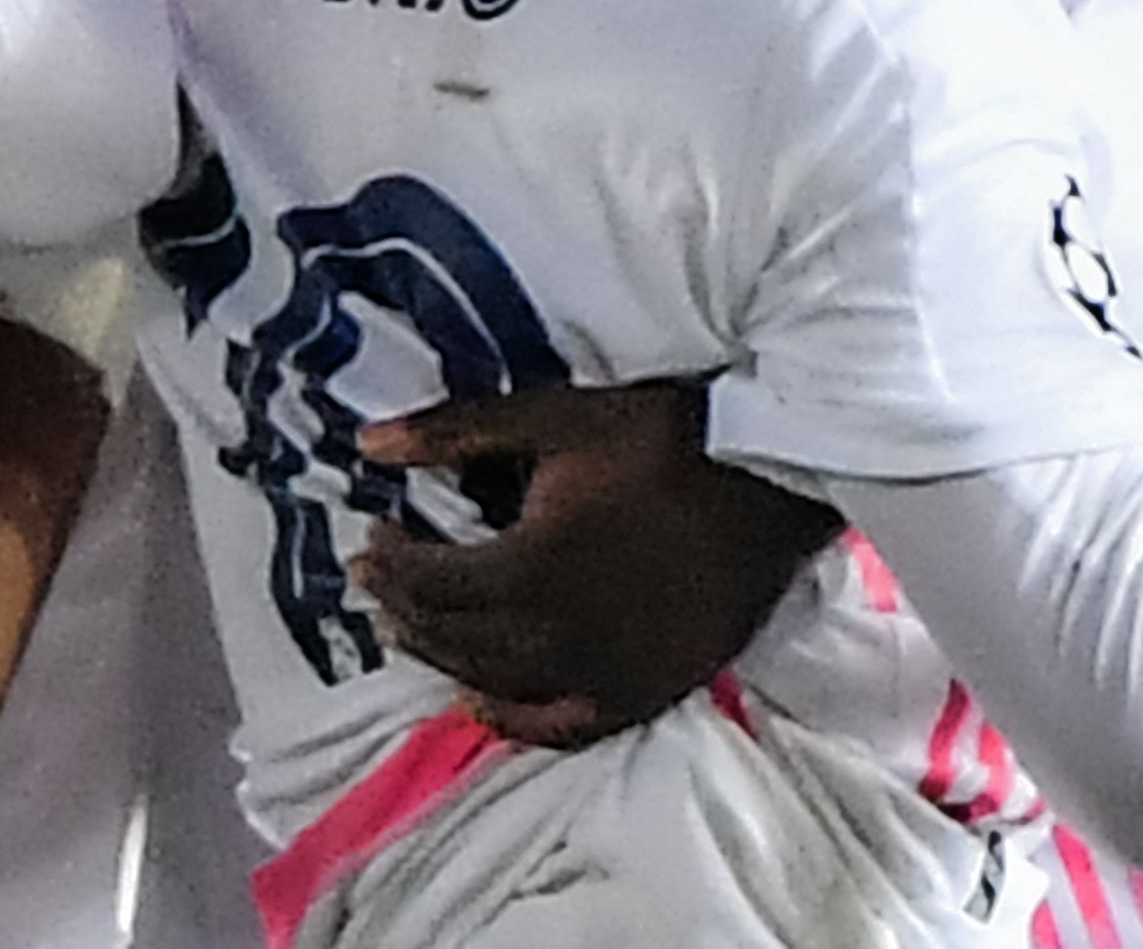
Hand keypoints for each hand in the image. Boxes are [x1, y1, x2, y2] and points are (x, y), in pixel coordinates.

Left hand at [346, 380, 839, 749]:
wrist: (773, 479)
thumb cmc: (665, 436)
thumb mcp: (556, 416)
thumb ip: (457, 431)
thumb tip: (369, 442)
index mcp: (533, 567)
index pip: (432, 583)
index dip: (392, 565)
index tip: (371, 537)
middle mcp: (561, 636)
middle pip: (455, 638)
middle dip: (407, 607)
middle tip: (382, 578)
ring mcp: (606, 674)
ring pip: (497, 683)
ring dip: (445, 657)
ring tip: (414, 627)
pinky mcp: (645, 692)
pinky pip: (561, 727)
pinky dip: (512, 718)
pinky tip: (479, 699)